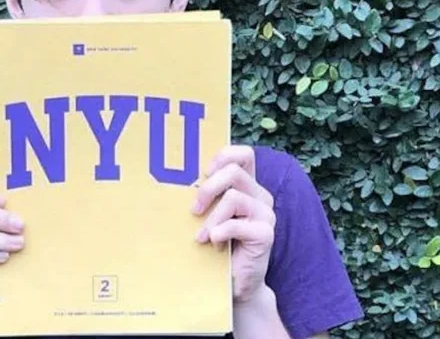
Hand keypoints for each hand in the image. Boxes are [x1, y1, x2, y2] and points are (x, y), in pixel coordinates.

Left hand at [192, 145, 275, 303]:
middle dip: (207, 189)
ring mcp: (265, 214)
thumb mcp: (208, 215)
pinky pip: (237, 225)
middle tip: (194, 210)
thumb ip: (204, 196)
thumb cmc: (216, 245)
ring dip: (211, 218)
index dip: (223, 156)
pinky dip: (220, 232)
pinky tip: (214, 243)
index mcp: (247, 186)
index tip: (204, 173)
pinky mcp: (266, 234)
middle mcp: (260, 196)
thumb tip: (173, 179)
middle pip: (234, 171)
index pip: (243, 155)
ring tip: (201, 236)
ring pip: (234, 197)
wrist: (235, 283)